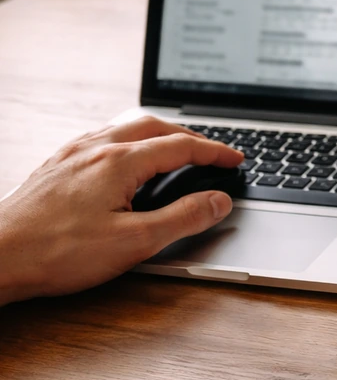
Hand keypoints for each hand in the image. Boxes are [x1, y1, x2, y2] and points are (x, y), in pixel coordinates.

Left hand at [0, 116, 242, 305]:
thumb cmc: (57, 253)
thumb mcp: (135, 242)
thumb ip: (184, 218)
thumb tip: (218, 202)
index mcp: (120, 162)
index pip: (181, 147)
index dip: (215, 153)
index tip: (235, 159)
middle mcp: (95, 149)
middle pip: (155, 127)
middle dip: (191, 137)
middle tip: (213, 152)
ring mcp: (72, 154)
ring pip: (126, 128)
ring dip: (159, 134)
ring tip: (177, 149)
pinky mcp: (57, 165)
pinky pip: (102, 138)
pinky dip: (130, 141)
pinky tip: (128, 159)